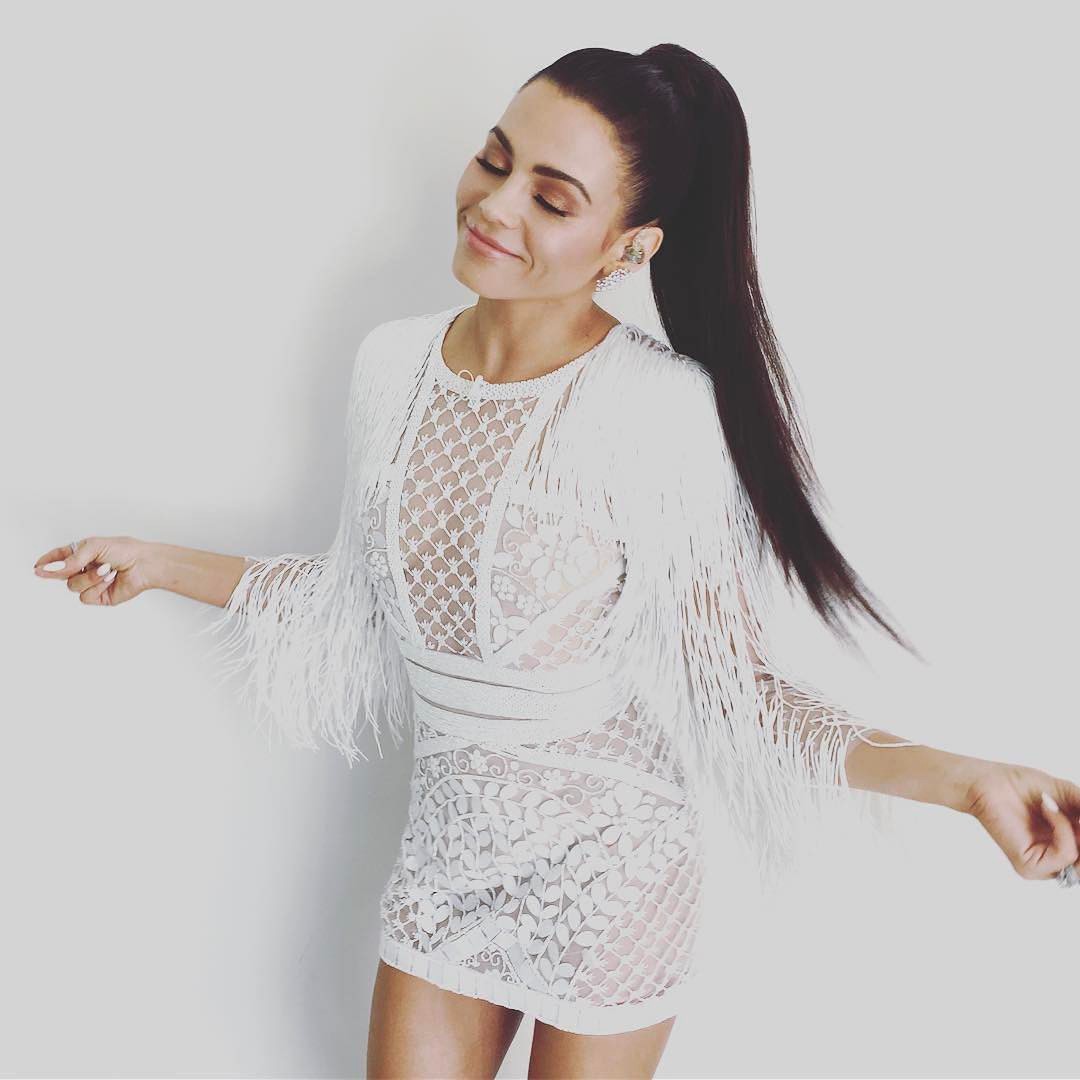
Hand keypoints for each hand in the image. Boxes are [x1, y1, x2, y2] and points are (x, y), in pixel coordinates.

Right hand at [33, 535, 154, 606]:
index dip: (46, 563)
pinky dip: (97, 587)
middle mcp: (85, 569)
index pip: (59, 558)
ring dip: (89, 578)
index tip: (37, 567)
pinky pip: (85, 597)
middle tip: (63, 568)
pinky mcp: (99, 596)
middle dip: (61, 571)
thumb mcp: (94, 547)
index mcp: (82, 553)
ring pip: (72, 586)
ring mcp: (91, 583)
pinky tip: (110, 580)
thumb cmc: (125, 551)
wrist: (145, 565)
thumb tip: (50, 569)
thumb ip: (71, 559)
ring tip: (106, 569)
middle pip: (59, 575)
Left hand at [963, 763, 1079, 880]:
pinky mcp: (1029, 867)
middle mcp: (1058, 860)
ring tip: (1064, 806)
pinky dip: (1062, 827)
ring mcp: (1044, 866)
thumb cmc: (1023, 786)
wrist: (989, 781)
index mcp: (1068, 845)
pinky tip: (1047, 807)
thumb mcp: (1069, 796)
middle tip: (1077, 816)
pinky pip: (1065, 853)